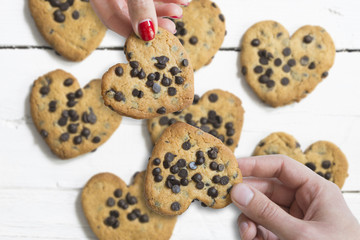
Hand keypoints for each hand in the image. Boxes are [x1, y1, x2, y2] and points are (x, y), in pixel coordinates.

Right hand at [90, 0, 187, 40]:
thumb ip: (138, 5)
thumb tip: (147, 33)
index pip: (113, 20)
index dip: (134, 33)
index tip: (153, 40)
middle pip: (129, 13)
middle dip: (154, 22)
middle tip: (172, 29)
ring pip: (142, 2)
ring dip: (162, 8)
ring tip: (178, 11)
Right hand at [231, 155, 359, 239]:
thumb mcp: (301, 234)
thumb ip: (267, 213)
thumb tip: (239, 191)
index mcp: (316, 191)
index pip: (282, 167)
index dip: (257, 164)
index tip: (234, 167)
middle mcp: (304, 202)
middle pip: (267, 188)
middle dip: (249, 195)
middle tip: (229, 197)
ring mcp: (293, 221)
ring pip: (262, 209)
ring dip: (249, 218)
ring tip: (247, 231)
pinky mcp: (285, 236)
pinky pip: (263, 227)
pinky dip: (253, 232)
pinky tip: (252, 238)